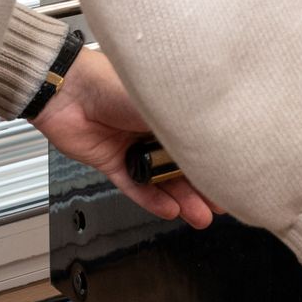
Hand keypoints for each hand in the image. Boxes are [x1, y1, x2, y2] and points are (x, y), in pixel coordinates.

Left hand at [30, 49, 216, 228]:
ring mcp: (134, 147)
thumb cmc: (112, 84)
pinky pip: (135, 186)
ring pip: (162, 179)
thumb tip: (216, 145)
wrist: (68, 92)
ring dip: (181, 199)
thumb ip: (188, 128)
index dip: (215, 161)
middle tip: (220, 206)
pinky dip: (151, 199)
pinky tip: (168, 210)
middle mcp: (154, 129)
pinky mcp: (113, 162)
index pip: (199, 141)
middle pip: (184, 164)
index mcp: (171, 110)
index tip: (233, 178)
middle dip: (203, 187)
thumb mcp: (162, 105)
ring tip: (199, 216)